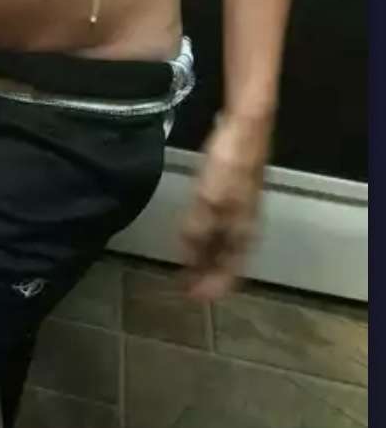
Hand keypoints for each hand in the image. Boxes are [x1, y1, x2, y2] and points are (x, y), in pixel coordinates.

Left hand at [179, 111, 270, 301]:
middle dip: (206, 276)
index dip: (210, 287)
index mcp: (242, 232)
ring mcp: (239, 209)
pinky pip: (218, 228)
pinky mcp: (231, 194)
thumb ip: (198, 229)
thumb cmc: (228, 165)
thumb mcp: (209, 200)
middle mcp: (244, 226)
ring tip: (184, 267)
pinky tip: (192, 235)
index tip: (190, 299)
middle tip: (182, 287)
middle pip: (225, 260)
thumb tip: (187, 257)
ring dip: (204, 259)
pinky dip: (204, 239)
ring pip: (222, 245)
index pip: (229, 271)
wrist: (245, 128)